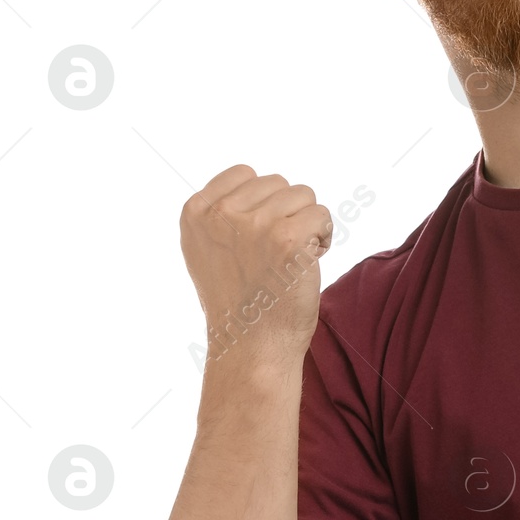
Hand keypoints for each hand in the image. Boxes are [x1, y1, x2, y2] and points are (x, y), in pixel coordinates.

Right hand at [181, 164, 334, 368]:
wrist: (252, 346)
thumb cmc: (237, 301)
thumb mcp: (206, 249)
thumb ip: (221, 213)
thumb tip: (253, 180)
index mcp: (195, 212)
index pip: (244, 173)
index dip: (263, 202)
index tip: (258, 238)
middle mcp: (222, 214)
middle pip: (278, 183)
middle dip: (287, 213)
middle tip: (277, 253)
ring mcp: (256, 224)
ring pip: (304, 195)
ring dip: (307, 224)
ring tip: (292, 258)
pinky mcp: (289, 239)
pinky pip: (323, 215)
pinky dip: (324, 237)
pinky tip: (308, 263)